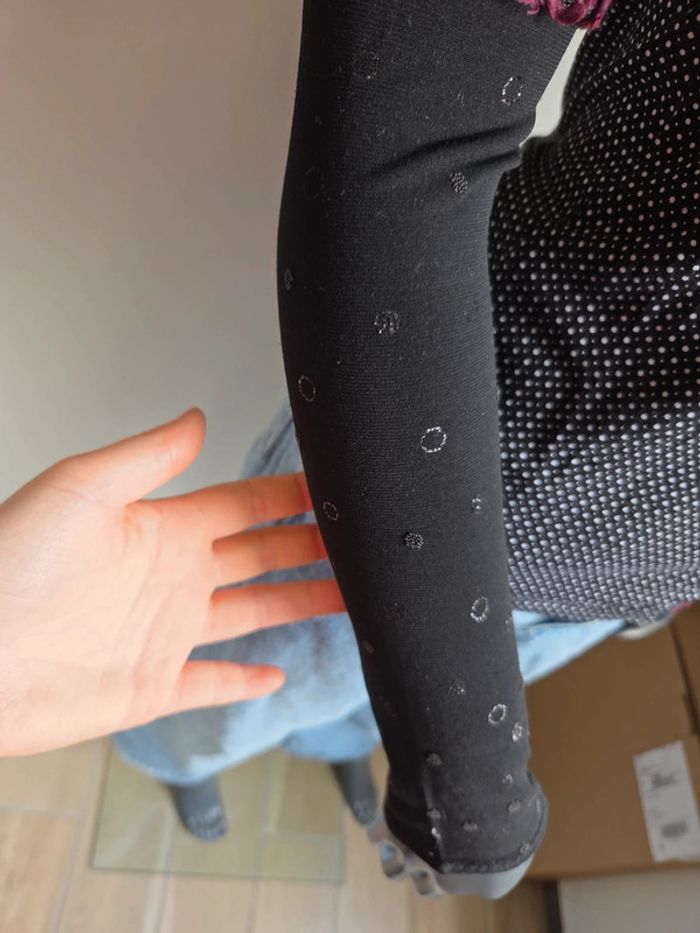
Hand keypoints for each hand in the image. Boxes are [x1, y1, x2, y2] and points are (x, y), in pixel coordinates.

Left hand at [0, 407, 343, 755]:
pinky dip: (245, 682)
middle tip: (360, 540)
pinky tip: (276, 674)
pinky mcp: (153, 686)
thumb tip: (197, 418)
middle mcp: (173, 577)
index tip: (333, 485)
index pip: (243, 504)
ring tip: (349, 595)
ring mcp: (167, 633)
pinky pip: (212, 683)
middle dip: (311, 545)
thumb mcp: (80, 489)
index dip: (288, 495)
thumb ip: (147, 457)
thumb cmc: (8, 567)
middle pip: (261, 555)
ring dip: (299, 603)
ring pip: (252, 613)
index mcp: (162, 528)